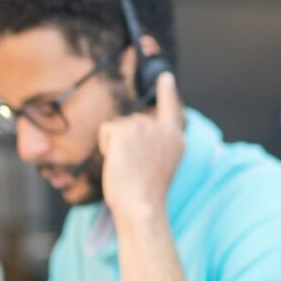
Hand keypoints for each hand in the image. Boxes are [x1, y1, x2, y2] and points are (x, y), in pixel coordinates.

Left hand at [99, 71, 184, 220]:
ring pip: (118, 128)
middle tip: (135, 168)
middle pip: (133, 122)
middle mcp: (162, 128)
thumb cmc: (146, 193)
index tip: (165, 77)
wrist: (141, 204)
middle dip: (126, 141)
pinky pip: (106, 131)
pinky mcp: (125, 129)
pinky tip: (118, 162)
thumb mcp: (160, 164)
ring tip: (128, 167)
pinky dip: (106, 147)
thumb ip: (155, 143)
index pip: (171, 109)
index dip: (167, 92)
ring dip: (116, 146)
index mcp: (175, 139)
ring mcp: (144, 126)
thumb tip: (135, 129)